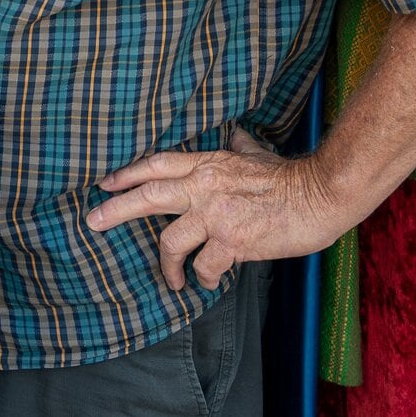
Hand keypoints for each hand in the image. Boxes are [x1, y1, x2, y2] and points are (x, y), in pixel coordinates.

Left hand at [86, 126, 350, 291]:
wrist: (322, 194)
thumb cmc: (292, 178)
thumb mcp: (259, 154)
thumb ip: (241, 147)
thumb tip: (237, 134)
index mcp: (209, 165)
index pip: (158, 165)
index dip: (128, 173)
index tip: (104, 182)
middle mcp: (206, 186)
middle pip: (149, 196)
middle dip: (116, 209)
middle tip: (93, 221)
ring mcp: (217, 214)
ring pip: (170, 241)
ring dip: (168, 265)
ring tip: (172, 279)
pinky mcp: (233, 241)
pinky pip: (204, 266)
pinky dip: (203, 277)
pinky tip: (208, 281)